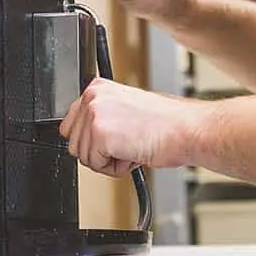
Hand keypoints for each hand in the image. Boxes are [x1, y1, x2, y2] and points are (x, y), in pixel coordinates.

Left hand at [58, 77, 196, 175]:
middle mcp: (92, 97)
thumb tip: (84, 134)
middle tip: (125, 145)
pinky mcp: (99, 134)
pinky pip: (96, 165)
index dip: (91, 140)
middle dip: (98, 152)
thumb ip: (102, 116)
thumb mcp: (125, 108)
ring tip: (132, 147)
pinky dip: (115, 169)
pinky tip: (133, 153)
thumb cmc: (165, 122)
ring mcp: (94, 114)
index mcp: (97, 87)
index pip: (71, 123)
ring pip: (83, 156)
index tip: (109, 140)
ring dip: (108, 160)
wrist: (185, 129)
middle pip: (74, 142)